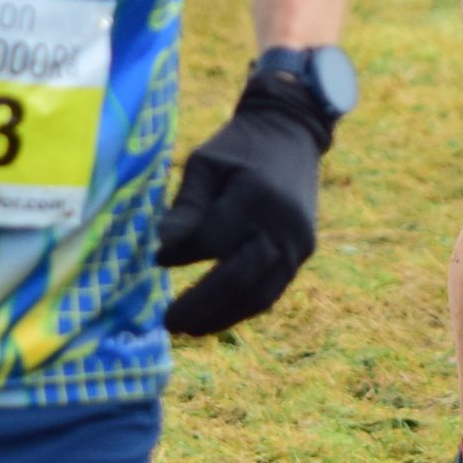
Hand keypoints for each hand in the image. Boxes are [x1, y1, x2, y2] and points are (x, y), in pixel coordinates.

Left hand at [155, 72, 331, 335]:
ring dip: (223, 317)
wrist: (292, 133)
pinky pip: (274, 288)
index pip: (211, 240)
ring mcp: (298, 240)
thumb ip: (186, 206)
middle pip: (238, 278)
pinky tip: (219, 316)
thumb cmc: (238, 147)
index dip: (182, 255)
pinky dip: (244, 307)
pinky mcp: (304, 250)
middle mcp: (281, 222)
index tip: (157, 259)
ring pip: (259, 293)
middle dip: (201, 305)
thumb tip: (165, 249)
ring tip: (191, 330)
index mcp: (254, 195)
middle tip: (169, 322)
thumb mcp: (204, 163)